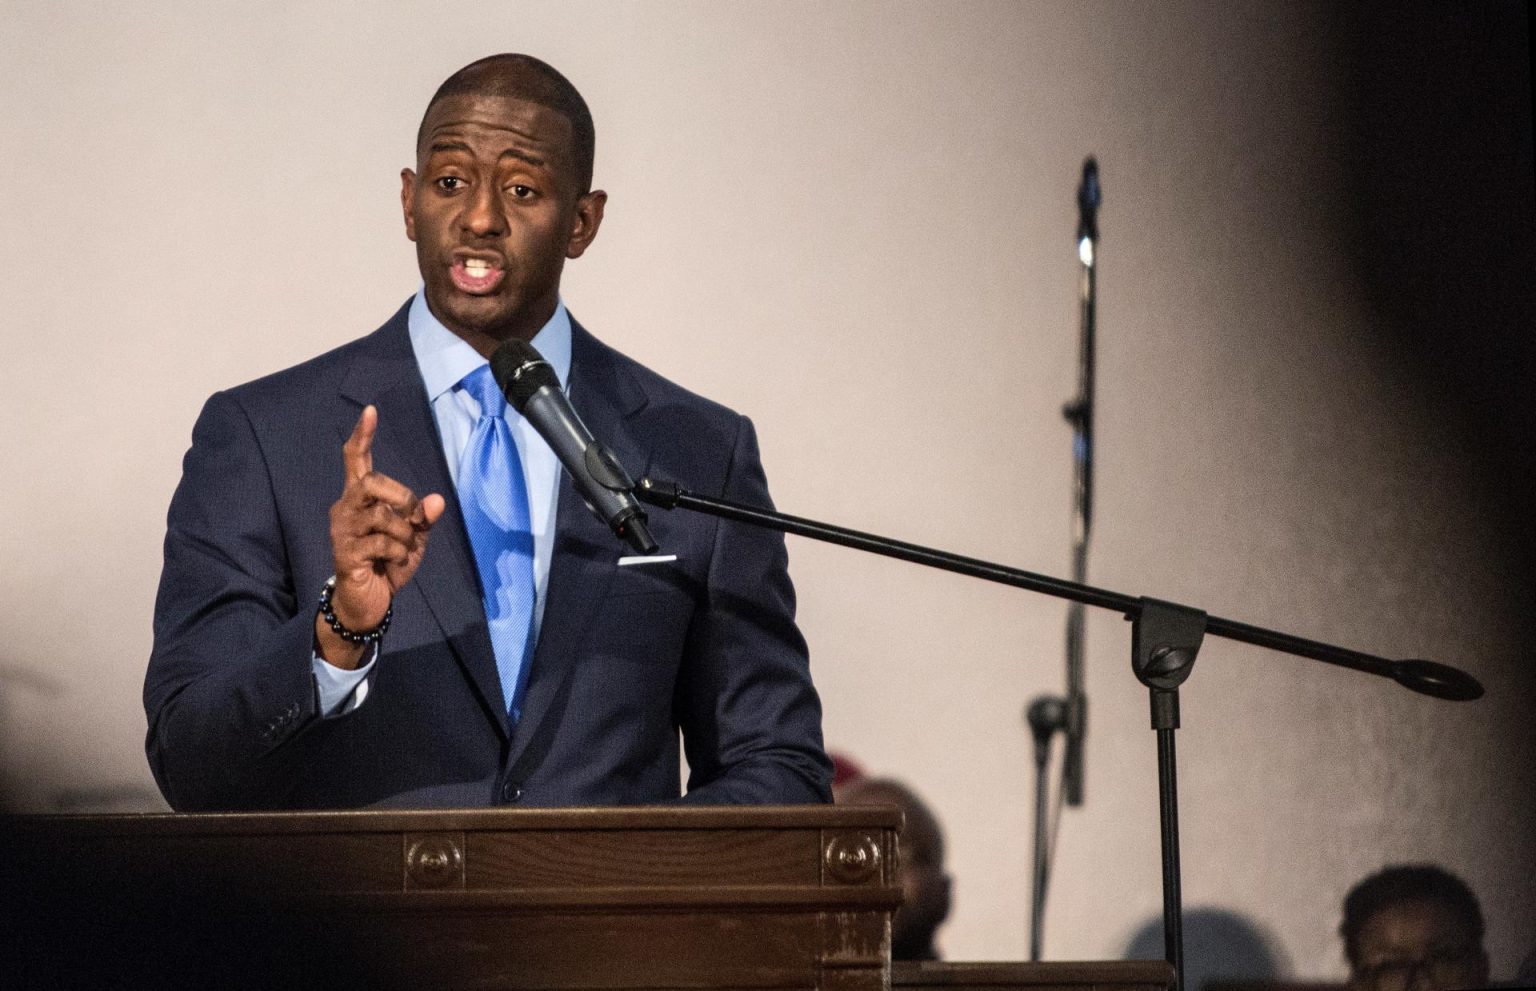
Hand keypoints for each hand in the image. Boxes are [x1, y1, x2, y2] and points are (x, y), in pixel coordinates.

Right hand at [317, 405, 445, 666]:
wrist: (368, 602)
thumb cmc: (388, 564)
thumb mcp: (413, 539)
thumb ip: (422, 518)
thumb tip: (437, 499)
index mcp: (360, 498)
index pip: (355, 460)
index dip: (362, 435)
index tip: (370, 410)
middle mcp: (345, 508)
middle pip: (373, 482)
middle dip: (402, 497)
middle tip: (414, 519)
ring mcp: (342, 529)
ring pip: (382, 515)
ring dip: (404, 533)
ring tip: (402, 550)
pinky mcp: (345, 552)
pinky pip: (383, 542)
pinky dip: (399, 553)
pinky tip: (392, 564)